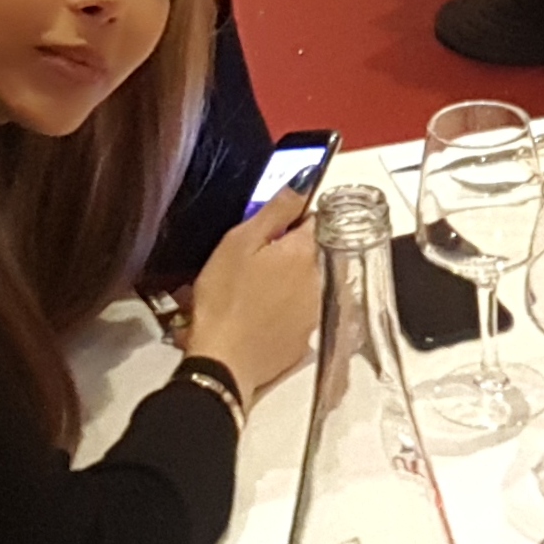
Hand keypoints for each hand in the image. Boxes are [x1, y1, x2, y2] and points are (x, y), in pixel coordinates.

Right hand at [184, 193, 320, 398]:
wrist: (223, 362)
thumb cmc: (224, 301)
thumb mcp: (240, 242)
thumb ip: (276, 209)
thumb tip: (303, 181)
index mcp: (304, 251)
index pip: (313, 218)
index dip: (288, 220)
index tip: (268, 230)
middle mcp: (319, 279)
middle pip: (309, 251)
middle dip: (285, 252)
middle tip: (251, 264)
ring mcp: (316, 311)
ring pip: (304, 281)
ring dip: (285, 281)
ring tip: (251, 293)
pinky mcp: (306, 337)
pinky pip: (299, 312)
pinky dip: (283, 310)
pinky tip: (258, 316)